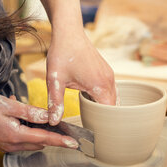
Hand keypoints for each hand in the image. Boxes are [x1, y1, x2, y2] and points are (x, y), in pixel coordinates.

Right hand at [0, 93, 78, 151]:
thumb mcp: (6, 106)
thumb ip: (29, 112)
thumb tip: (47, 116)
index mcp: (16, 136)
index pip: (45, 138)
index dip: (61, 140)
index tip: (75, 143)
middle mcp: (13, 144)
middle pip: (40, 141)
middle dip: (52, 135)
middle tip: (62, 125)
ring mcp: (6, 145)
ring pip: (30, 139)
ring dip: (36, 129)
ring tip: (32, 112)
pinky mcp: (2, 142)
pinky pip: (20, 137)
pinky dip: (24, 127)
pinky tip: (17, 113)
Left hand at [41, 0, 115, 125]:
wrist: (68, 32)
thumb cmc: (62, 54)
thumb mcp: (55, 80)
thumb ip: (55, 102)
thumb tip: (53, 121)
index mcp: (99, 85)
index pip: (109, 113)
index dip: (104, 125)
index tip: (95, 134)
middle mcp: (109, 81)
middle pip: (114, 108)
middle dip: (106, 120)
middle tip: (94, 131)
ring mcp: (109, 75)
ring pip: (114, 99)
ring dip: (105, 109)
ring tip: (95, 120)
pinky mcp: (106, 72)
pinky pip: (111, 91)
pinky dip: (105, 100)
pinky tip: (93, 103)